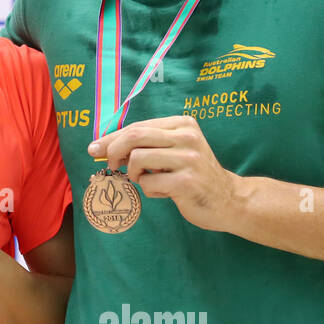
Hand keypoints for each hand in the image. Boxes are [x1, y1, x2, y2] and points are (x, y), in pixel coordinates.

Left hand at [88, 116, 241, 230]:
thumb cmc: (193, 174)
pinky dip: (149, 190)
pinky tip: (164, 192)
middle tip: (111, 166)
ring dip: (134, 174)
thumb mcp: (175, 151)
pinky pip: (148, 183)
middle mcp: (187, 137)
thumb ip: (147, 144)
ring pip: (138, 159)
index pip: (137, 126)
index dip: (111, 138)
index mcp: (182, 124)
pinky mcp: (187, 182)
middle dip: (113, 151)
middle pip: (134, 136)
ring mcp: (189, 159)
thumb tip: (102, 146)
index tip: (94, 148)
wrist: (229, 200)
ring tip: (146, 180)